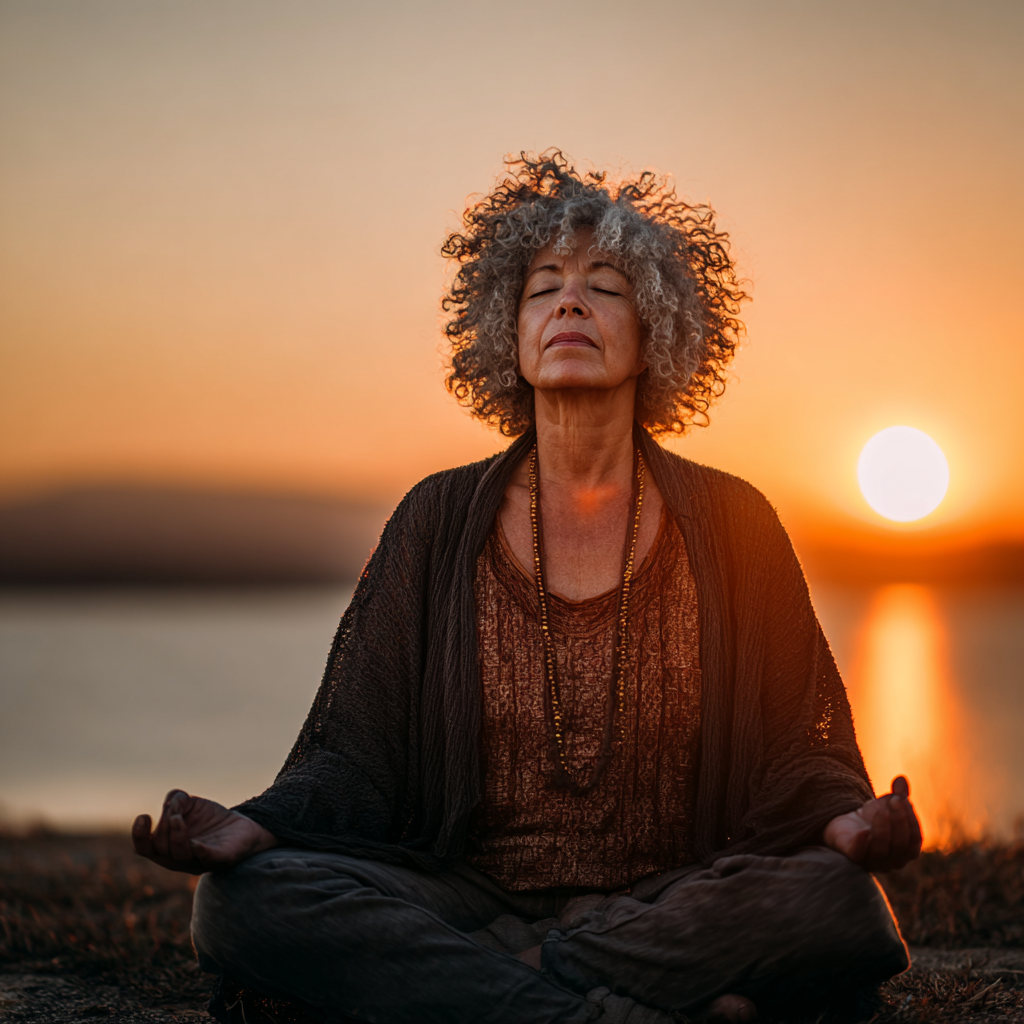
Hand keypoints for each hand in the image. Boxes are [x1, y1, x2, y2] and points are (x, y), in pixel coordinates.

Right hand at [132, 789, 277, 873]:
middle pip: (161, 849)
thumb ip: (176, 800)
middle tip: (174, 814)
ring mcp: (199, 861)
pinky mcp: (222, 859)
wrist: (243, 826)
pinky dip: (201, 852)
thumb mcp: (190, 804)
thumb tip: (172, 803)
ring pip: (181, 855)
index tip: (144, 817)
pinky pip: (209, 859)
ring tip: (177, 819)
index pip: (144, 848)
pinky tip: (197, 845)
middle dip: (164, 829)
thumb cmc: (210, 819)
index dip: (138, 835)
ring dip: (176, 836)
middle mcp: (179, 859)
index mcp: (167, 847)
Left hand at [824, 775, 922, 871]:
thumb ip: (898, 795)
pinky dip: (861, 844)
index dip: (910, 820)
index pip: (914, 839)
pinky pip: (857, 854)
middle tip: (893, 801)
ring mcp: (872, 861)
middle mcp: (891, 861)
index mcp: (905, 850)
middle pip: (900, 846)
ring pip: (881, 850)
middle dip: (898, 821)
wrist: (846, 826)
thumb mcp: (888, 805)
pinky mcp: (851, 856)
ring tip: (881, 809)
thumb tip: (901, 779)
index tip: (901, 799)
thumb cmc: (874, 819)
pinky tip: (862, 831)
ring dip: (883, 828)